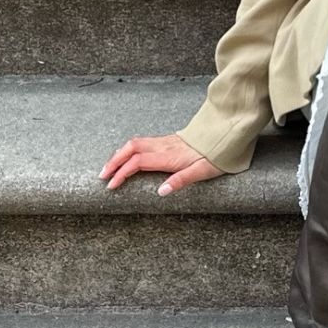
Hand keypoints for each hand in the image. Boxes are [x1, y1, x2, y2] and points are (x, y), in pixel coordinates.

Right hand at [99, 133, 225, 196]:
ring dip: (120, 153)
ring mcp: (165, 141)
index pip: (138, 162)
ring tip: (110, 167)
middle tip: (102, 175)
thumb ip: (181, 181)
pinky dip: (129, 149)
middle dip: (113, 161)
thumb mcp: (202, 172)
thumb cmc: (216, 156)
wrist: (225, 136)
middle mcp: (164, 146)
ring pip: (136, 142)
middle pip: (131, 148)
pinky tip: (128, 156)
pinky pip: (143, 141)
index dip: (122, 173)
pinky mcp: (168, 139)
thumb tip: (160, 192)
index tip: (111, 186)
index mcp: (169, 156)